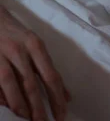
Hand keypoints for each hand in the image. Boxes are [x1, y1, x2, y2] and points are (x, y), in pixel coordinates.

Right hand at [0, 6, 69, 120]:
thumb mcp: (35, 46)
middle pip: (32, 84)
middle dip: (40, 107)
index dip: (57, 98)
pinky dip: (2, 97)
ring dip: (21, 106)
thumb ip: (48, 69)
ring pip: (12, 85)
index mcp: (36, 45)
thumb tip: (66, 95)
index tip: (62, 114)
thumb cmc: (16, 34)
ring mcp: (1, 55)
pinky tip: (8, 108)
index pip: (51, 76)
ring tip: (28, 119)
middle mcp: (20, 50)